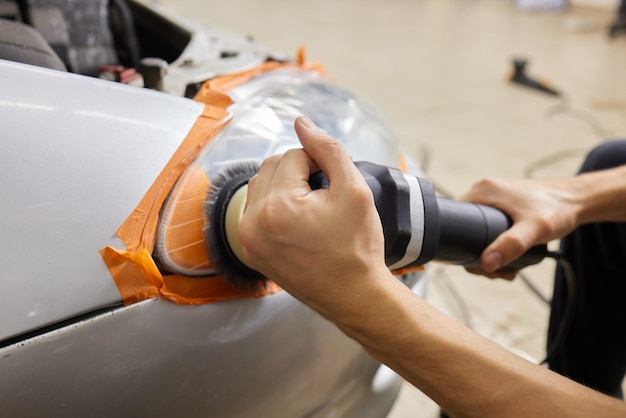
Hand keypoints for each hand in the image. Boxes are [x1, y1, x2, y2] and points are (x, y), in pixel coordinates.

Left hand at [238, 116, 390, 317]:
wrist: (353, 296)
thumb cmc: (358, 248)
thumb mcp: (354, 190)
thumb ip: (327, 149)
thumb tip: (302, 122)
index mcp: (277, 206)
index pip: (294, 156)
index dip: (320, 165)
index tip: (334, 189)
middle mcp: (253, 222)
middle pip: (272, 167)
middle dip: (300, 173)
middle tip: (325, 197)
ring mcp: (248, 239)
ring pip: (262, 186)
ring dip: (285, 187)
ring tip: (313, 209)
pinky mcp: (251, 250)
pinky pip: (256, 210)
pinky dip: (276, 207)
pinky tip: (299, 221)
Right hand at [459, 177, 579, 278]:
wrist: (578, 200)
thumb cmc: (557, 209)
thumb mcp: (533, 230)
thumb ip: (510, 246)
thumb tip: (485, 265)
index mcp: (482, 191)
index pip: (452, 218)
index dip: (456, 243)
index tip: (474, 263)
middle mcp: (483, 192)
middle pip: (463, 229)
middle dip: (477, 255)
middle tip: (496, 272)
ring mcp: (492, 199)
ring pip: (476, 232)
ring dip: (488, 254)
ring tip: (508, 269)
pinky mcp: (502, 206)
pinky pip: (487, 229)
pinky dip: (495, 245)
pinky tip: (509, 258)